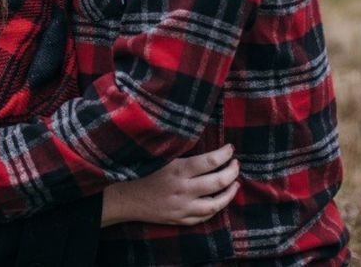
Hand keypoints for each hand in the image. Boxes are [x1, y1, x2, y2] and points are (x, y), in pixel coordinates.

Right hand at [101, 145, 238, 226]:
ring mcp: (182, 207)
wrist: (124, 196)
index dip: (225, 154)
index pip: (211, 161)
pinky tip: (220, 200)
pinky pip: (204, 217)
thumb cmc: (140, 169)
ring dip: (229, 193)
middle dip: (232, 172)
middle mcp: (183, 189)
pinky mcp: (180, 219)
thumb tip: (201, 141)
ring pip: (216, 204)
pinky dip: (216, 208)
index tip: (230, 149)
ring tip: (235, 183)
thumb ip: (180, 150)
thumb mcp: (159, 155)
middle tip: (236, 164)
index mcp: (178, 169)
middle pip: (218, 182)